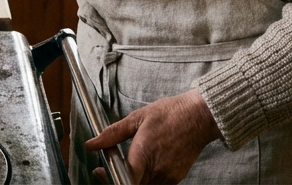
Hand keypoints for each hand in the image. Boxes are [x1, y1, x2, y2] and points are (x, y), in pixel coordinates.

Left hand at [85, 89, 220, 183]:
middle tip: (108, 169)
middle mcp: (157, 170)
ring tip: (129, 163)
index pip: (123, 180)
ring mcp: (168, 176)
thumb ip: (112, 134)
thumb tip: (91, 144)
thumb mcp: (138, 118)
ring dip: (133, 179)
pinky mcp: (176, 178)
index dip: (109, 180)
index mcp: (144, 154)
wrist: (200, 116)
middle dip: (118, 179)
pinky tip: (145, 164)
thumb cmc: (170, 114)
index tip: (100, 172)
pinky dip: (147, 179)